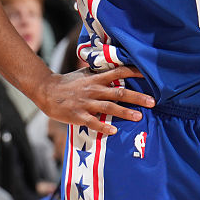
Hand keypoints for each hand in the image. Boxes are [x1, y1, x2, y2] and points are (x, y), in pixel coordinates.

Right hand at [35, 65, 155, 135]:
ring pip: (109, 107)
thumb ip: (101, 73)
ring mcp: (86, 103)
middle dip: (136, 97)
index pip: (119, 72)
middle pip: (119, 92)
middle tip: (152, 101)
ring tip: (139, 117)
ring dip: (125, 112)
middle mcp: (94, 89)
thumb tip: (117, 68)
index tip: (148, 74)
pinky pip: (93, 122)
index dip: (134, 72)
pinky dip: (103, 127)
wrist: (47, 91)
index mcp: (97, 78)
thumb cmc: (69, 83)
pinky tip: (114, 132)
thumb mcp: (86, 74)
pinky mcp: (78, 116)